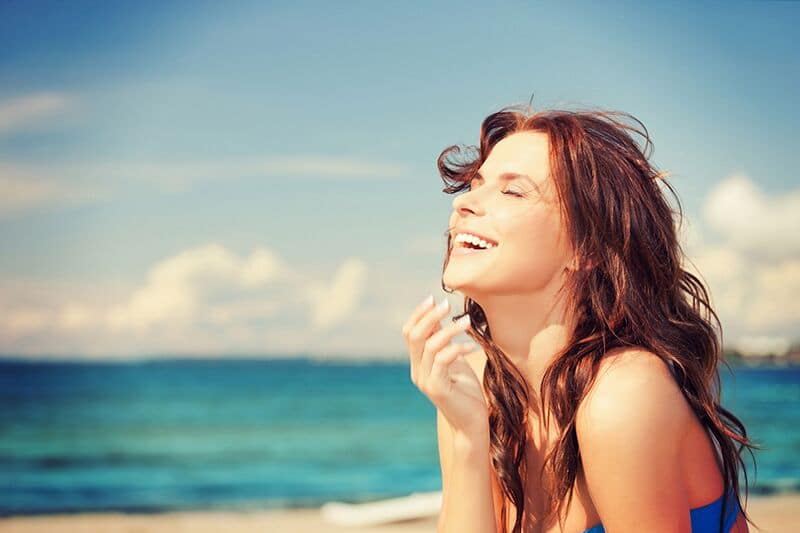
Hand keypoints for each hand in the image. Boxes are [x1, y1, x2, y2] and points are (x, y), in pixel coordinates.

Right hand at [402, 295, 487, 437]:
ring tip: (467, 322)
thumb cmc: (466, 391)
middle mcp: (417, 371)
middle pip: (415, 336)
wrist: (472, 423)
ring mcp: (425, 381)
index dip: (418, 314)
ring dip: (450, 329)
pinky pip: (443, 360)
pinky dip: (456, 348)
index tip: (433, 298)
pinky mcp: (437, 389)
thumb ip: (444, 342)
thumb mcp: (454, 360)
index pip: (409, 333)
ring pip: (430, 345)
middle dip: (430, 316)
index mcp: (418, 363)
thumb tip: (440, 315)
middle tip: (448, 305)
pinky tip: (472, 346)